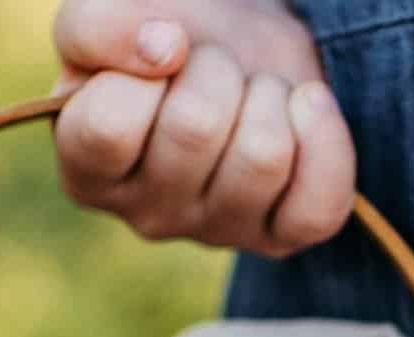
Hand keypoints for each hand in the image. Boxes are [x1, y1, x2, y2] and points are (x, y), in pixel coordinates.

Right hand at [51, 0, 354, 254]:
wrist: (239, 47)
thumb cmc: (165, 37)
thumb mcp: (110, 15)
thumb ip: (96, 29)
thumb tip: (161, 50)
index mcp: (90, 172)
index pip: (111, 125)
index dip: (142, 66)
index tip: (158, 53)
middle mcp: (147, 217)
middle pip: (196, 129)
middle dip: (215, 69)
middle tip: (212, 69)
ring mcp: (217, 234)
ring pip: (262, 156)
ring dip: (267, 95)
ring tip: (251, 92)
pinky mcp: (280, 238)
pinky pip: (318, 204)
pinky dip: (324, 137)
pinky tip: (305, 108)